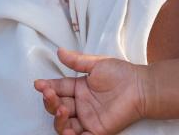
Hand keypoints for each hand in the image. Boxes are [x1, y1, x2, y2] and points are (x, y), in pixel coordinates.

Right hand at [33, 48, 148, 134]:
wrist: (140, 87)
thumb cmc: (122, 74)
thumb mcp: (97, 64)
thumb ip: (77, 61)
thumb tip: (59, 51)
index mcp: (79, 89)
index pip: (58, 89)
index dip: (47, 87)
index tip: (38, 84)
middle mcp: (81, 105)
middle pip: (57, 106)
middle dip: (49, 101)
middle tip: (49, 94)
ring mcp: (87, 118)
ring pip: (63, 123)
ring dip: (58, 118)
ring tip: (62, 108)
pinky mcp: (96, 130)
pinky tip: (66, 130)